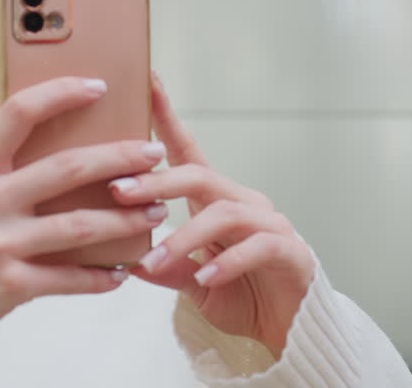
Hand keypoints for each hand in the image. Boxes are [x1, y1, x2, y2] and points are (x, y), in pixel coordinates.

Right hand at [0, 77, 168, 358]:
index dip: (62, 93)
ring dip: (126, 219)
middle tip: (154, 154)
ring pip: (80, 226)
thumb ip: (1, 169)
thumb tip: (62, 144)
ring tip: (156, 213)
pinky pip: (69, 278)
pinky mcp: (9, 286)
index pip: (19, 113)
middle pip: (67, 169)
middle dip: (121, 159)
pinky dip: (102, 275)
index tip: (100, 87)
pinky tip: (122, 270)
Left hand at [110, 72, 315, 358]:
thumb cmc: (243, 296)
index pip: (189, 153)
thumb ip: (168, 268)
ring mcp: (270, 224)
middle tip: (119, 191)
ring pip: (223, 213)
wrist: (292, 330)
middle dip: (157, 181)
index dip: (168, 118)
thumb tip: (129, 261)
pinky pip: (257, 247)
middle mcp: (245, 202)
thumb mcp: (194, 282)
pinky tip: (206, 276)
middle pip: (199, 176)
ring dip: (183, 236)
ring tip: (153, 261)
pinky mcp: (290, 251)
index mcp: (218, 201)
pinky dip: (227, 262)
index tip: (146, 82)